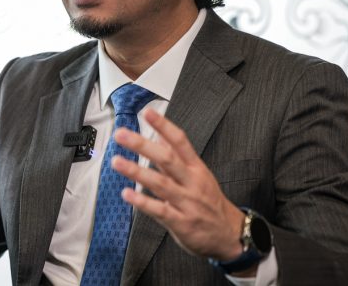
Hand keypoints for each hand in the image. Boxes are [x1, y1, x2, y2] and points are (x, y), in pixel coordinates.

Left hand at [111, 108, 245, 261]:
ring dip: (136, 172)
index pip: (180, 141)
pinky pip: (159, 210)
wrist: (230, 234)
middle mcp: (192, 182)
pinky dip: (142, 202)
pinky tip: (127, 194)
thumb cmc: (209, 201)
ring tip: (117, 161)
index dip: (164, 126)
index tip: (147, 113)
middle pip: (167, 159)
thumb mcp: (198, 174)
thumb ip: (177, 156)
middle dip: (143, 145)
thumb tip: (161, 135)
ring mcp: (187, 203)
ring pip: (160, 184)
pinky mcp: (181, 222)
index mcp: (196, 167)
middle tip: (122, 135)